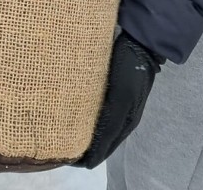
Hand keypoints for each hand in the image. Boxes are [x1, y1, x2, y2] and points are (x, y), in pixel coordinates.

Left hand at [75, 32, 161, 168]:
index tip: (69, 160)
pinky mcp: (111, 86)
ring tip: (62, 131)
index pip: (105, 149)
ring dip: (82, 128)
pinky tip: (72, 109)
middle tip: (62, 147)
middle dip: (84, 144)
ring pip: (97, 122)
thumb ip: (110, 124)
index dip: (89, 157)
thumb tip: (94, 153)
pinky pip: (96, 106)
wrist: (140, 41)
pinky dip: (84, 112)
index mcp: (127, 122)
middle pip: (101, 137)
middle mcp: (123, 115)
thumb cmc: (131, 70)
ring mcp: (117, 100)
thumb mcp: (122, 98)